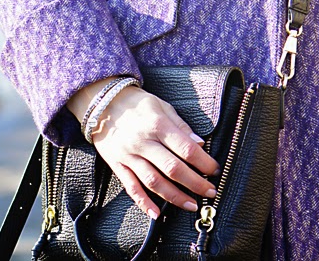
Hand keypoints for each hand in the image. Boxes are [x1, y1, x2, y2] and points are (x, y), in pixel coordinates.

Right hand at [68, 79, 219, 219]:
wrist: (104, 103)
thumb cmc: (137, 103)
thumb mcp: (162, 106)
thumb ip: (181, 126)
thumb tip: (200, 143)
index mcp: (157, 124)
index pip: (185, 148)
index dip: (203, 162)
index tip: (214, 170)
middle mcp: (143, 142)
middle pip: (172, 169)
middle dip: (195, 183)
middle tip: (210, 191)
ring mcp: (129, 156)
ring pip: (154, 182)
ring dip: (175, 197)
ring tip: (191, 204)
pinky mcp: (118, 165)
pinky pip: (131, 188)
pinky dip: (144, 203)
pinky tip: (156, 214)